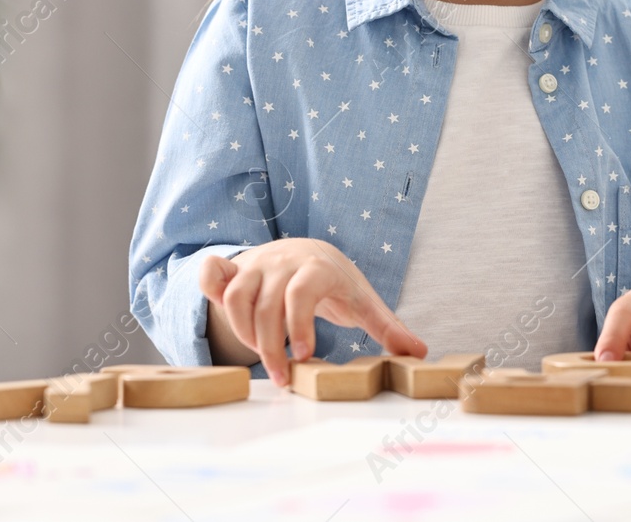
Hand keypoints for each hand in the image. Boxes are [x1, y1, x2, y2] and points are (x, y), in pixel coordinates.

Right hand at [198, 238, 426, 386]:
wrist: (310, 252)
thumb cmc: (338, 283)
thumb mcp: (363, 301)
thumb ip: (387, 327)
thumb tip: (419, 351)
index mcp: (317, 267)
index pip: (302, 292)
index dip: (299, 324)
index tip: (305, 356)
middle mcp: (282, 262)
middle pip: (266, 305)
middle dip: (270, 346)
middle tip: (283, 378)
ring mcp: (256, 264)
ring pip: (237, 297)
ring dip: (245, 333)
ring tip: (264, 357)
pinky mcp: (235, 269)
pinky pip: (211, 275)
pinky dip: (210, 291)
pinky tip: (226, 318)